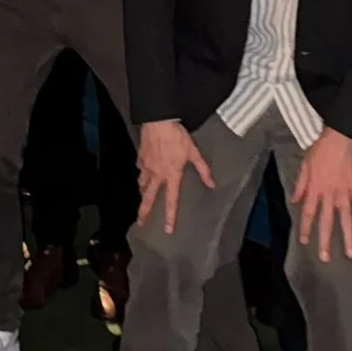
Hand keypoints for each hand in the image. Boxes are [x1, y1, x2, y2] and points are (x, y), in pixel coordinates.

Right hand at [136, 118, 214, 234]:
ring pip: (142, 183)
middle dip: (144, 211)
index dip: (170, 216)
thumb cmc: (177, 137)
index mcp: (171, 175)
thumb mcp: (194, 152)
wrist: (159, 121)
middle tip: (140, 221)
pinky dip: (141, 172)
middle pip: (148, 197)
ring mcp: (146, 166)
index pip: (171, 200)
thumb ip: (203, 169)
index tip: (167, 229)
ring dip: (142, 192)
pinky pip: (139, 168)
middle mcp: (157, 174)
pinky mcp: (140, 156)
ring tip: (142, 197)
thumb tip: (212, 184)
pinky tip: (142, 171)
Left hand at [290, 128, 351, 263]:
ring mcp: (344, 194)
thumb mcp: (305, 164)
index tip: (305, 241)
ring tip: (349, 254)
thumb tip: (294, 200)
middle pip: (327, 221)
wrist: (342, 138)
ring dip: (347, 237)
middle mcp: (329, 194)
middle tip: (325, 258)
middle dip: (325, 240)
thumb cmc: (322, 149)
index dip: (306, 228)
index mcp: (315, 188)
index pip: (309, 213)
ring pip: (346, 220)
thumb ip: (301, 184)